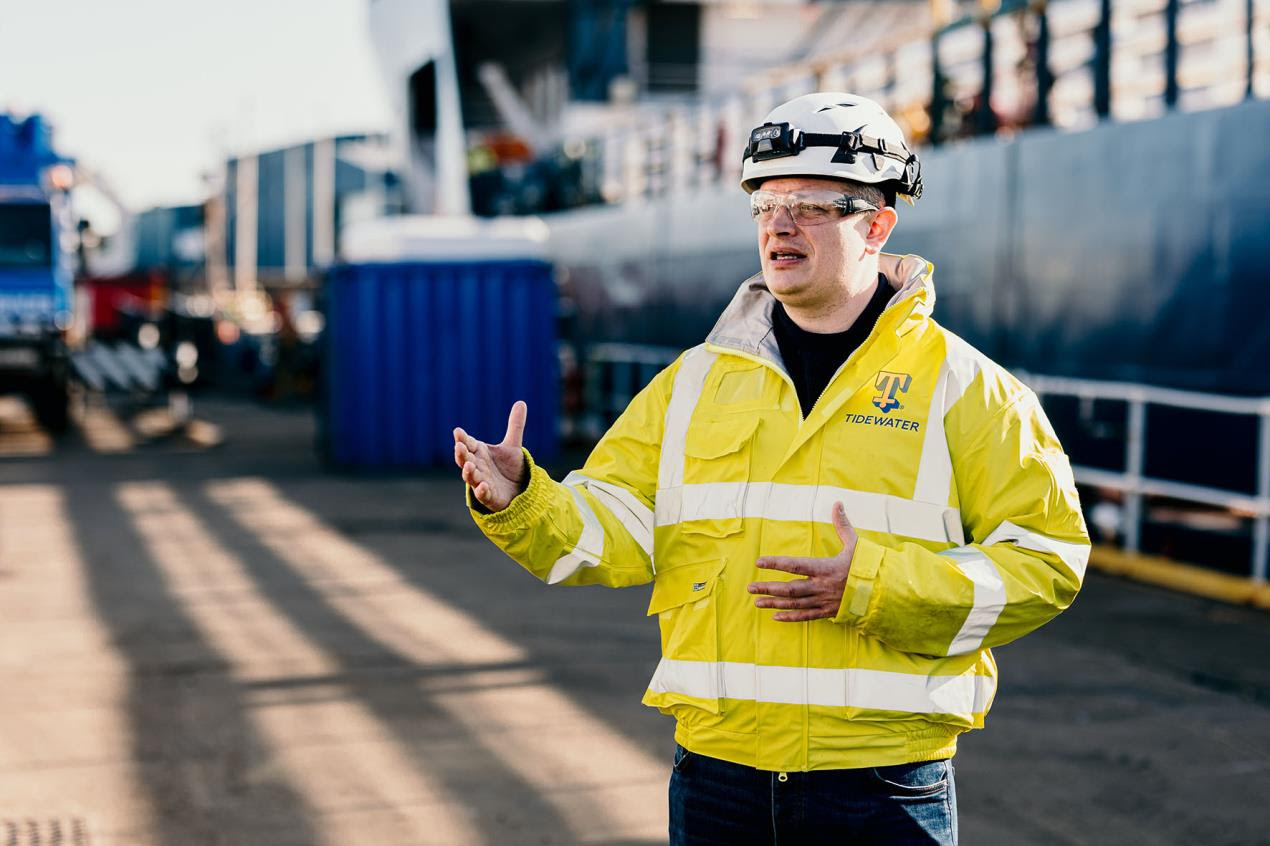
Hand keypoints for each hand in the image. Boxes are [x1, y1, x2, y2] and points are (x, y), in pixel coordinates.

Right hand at [453, 401, 528, 512]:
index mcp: (479, 453)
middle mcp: (477, 466)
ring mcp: (481, 482)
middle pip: (464, 459)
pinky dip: (482, 491)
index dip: (462, 438)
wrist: (518, 491)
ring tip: (468, 465)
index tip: (458, 431)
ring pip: (470, 477)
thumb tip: (521, 402)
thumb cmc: (509, 468)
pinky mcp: (489, 496)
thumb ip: (515, 425)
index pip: (468, 443)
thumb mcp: (513, 446)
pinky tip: (484, 486)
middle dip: (461, 453)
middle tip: (459, 445)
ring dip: (468, 472)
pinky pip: (483, 494)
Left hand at [748, 501, 856, 621]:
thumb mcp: (855, 544)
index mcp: (826, 568)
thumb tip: (838, 503)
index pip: (795, 564)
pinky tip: (776, 616)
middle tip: (750, 587)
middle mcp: (822, 586)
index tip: (759, 562)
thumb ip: (842, 525)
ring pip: (795, 603)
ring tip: (757, 602)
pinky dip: (790, 616)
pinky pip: (806, 616)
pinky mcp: (828, 612)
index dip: (776, 563)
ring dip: (774, 603)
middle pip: (790, 588)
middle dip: (768, 588)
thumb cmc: (867, 566)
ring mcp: (824, 601)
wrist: (883, 592)